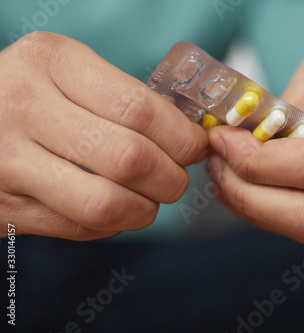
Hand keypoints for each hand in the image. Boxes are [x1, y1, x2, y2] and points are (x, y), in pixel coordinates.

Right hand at [0, 32, 207, 239]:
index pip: (140, 109)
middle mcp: (25, 106)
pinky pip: (81, 227)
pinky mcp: (6, 205)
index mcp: (53, 62)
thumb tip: (188, 135)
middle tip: (177, 177)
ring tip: (151, 199)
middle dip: (172, 178)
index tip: (196, 146)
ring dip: (146, 209)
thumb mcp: (69, 71)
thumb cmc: (31, 92)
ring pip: (107, 203)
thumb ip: (123, 97)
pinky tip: (117, 208)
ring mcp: (9, 160)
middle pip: (130, 159)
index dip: (182, 137)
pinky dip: (114, 224)